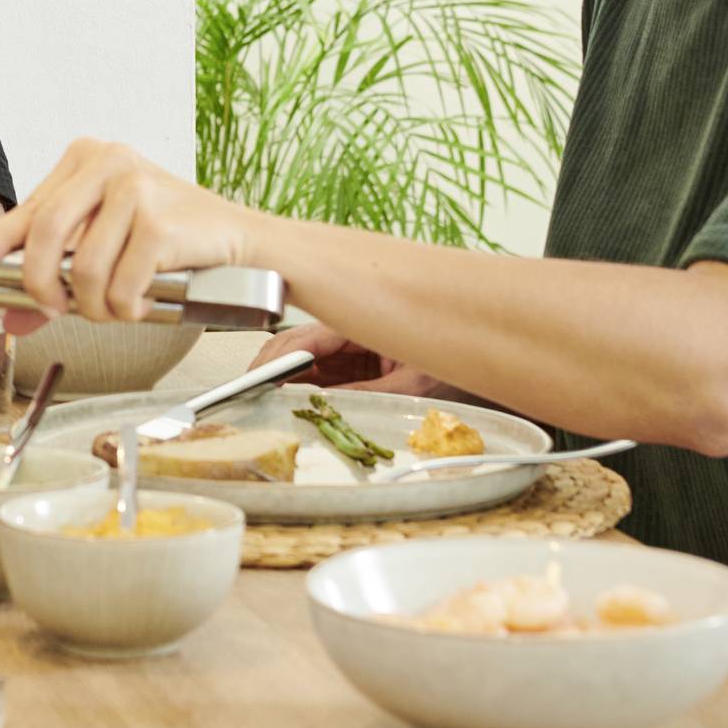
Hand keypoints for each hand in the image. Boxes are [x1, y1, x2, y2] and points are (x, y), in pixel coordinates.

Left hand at [0, 139, 257, 320]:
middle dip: (43, 285)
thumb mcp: (106, 243)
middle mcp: (108, 162)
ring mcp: (136, 188)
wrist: (239, 239)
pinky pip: (121, 284)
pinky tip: (143, 301)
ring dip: (96, 306)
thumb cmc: (169, 236)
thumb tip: (12, 316)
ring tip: (118, 306)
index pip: (30, 207)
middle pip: (46, 233)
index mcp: (87, 157)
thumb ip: (57, 273)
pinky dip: (127, 306)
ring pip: (85, 269)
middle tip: (57, 309)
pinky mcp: (160, 220)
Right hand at [250, 321, 445, 398]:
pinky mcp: (354, 361)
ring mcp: (351, 345)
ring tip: (264, 398)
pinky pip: (319, 370)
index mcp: (365, 323)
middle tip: (251, 391)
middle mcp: (353, 329)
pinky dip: (301, 384)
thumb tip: (329, 405)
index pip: (309, 337)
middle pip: (298, 342)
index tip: (260, 378)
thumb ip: (370, 394)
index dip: (280, 358)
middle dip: (272, 365)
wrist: (476, 358)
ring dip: (284, 376)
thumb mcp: (412, 382)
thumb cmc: (453, 361)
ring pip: (304, 357)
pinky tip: (290, 399)